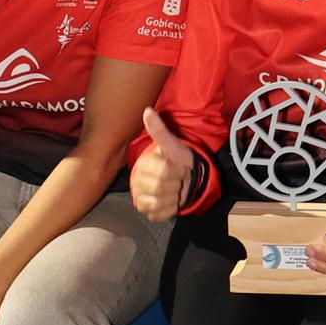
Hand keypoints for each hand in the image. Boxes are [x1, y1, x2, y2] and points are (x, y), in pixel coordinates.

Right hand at [129, 105, 190, 220]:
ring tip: (175, 188)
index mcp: (143, 165)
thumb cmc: (179, 160)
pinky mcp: (148, 213)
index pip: (162, 171)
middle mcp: (137, 182)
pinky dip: (171, 208)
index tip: (178, 165)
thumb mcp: (172, 145)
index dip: (176, 170)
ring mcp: (141, 199)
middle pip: (159, 187)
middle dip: (175, 182)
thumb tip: (147, 110)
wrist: (188, 179)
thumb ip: (159, 130)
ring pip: (158, 202)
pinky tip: (172, 200)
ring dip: (173, 196)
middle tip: (178, 177)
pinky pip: (159, 215)